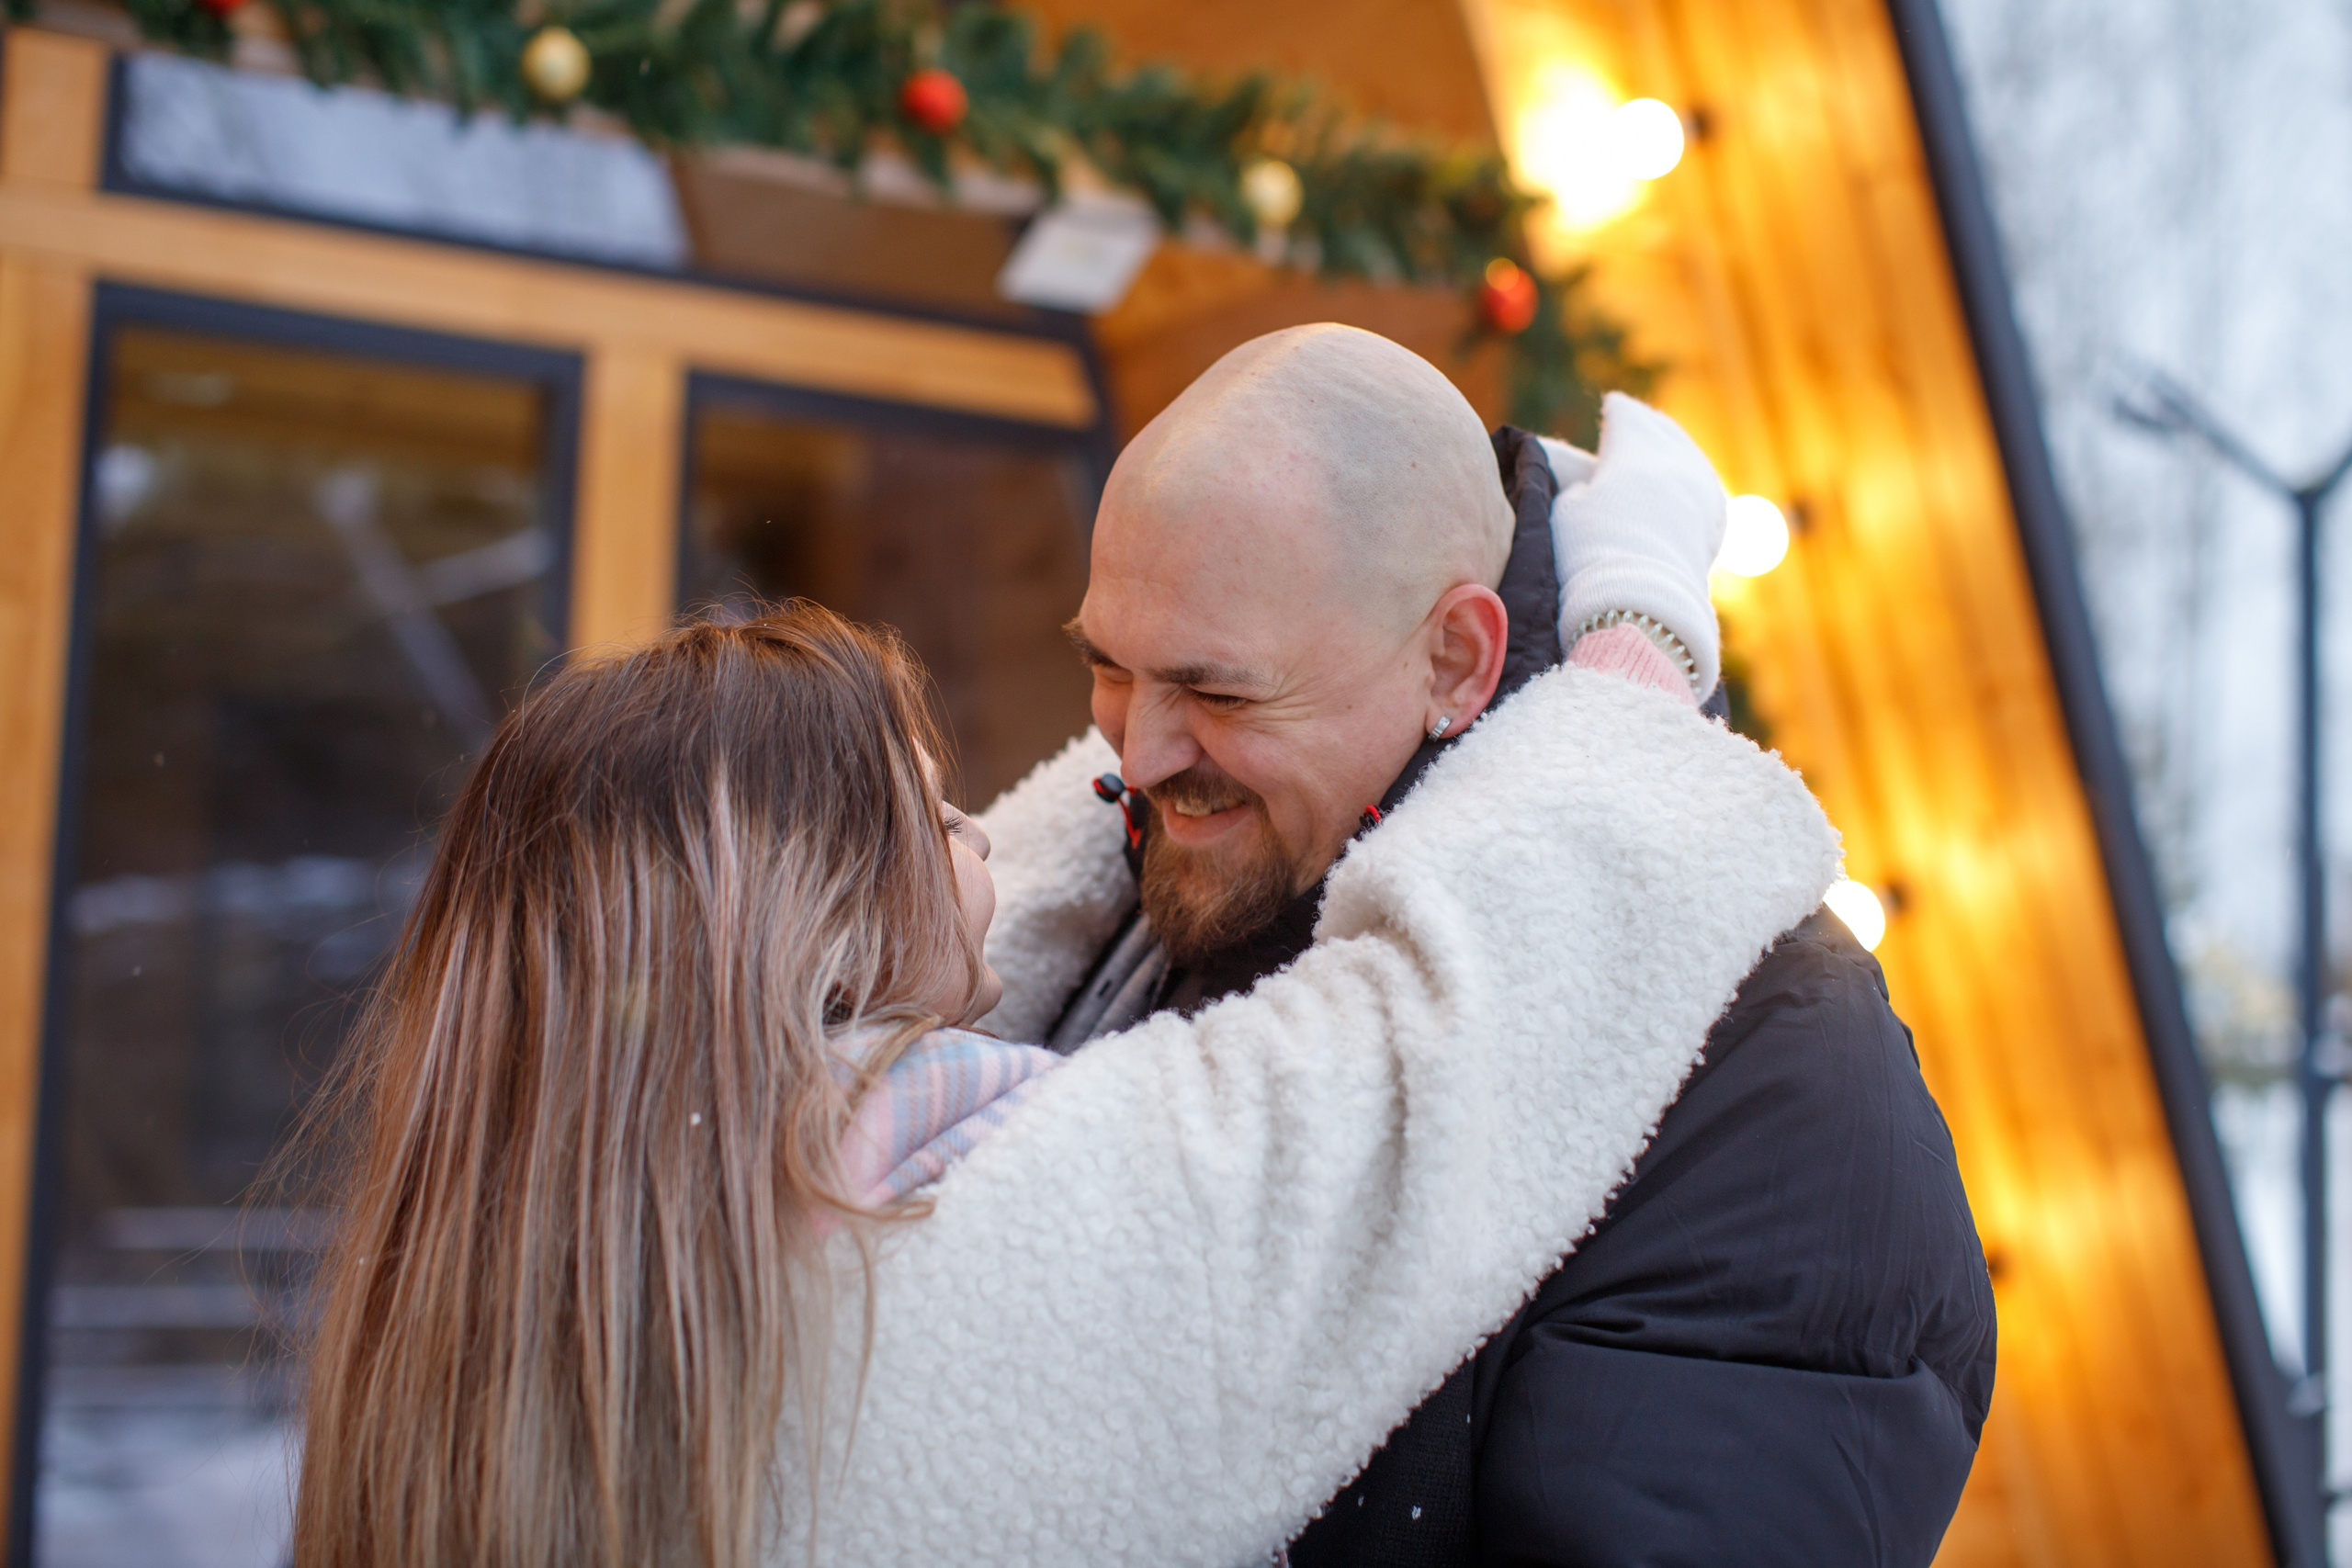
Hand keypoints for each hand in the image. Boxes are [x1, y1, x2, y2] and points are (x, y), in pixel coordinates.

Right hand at [1542, 393, 1727, 697]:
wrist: (1641, 607)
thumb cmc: (1592, 556)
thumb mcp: (1566, 512)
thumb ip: (1580, 486)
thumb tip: (1591, 483)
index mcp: (1635, 453)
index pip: (1627, 418)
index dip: (1617, 411)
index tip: (1611, 406)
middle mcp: (1674, 464)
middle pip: (1662, 432)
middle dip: (1648, 424)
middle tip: (1637, 419)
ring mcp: (1700, 493)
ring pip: (1690, 457)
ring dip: (1676, 446)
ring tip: (1666, 443)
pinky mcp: (1713, 524)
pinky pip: (1706, 486)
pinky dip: (1695, 475)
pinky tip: (1693, 478)